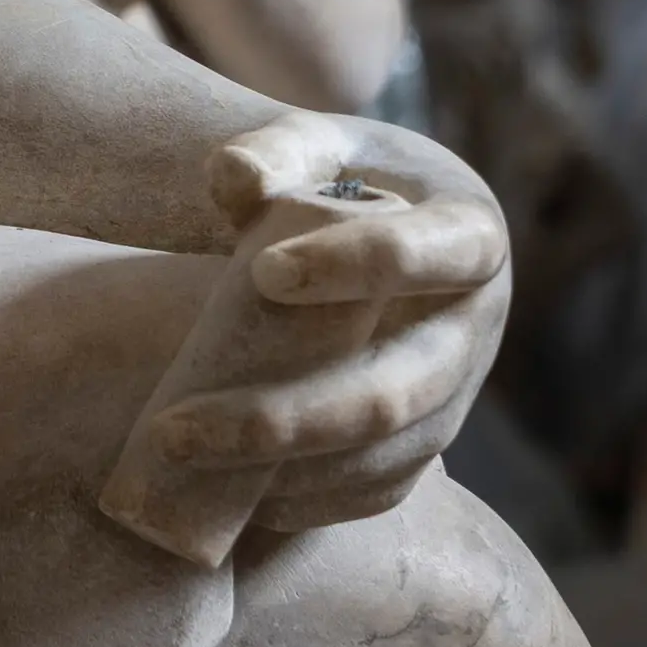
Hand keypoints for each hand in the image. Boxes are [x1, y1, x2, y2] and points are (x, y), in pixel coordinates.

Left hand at [100, 108, 510, 560]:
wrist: (393, 231)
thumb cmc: (348, 178)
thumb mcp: (322, 146)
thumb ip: (280, 150)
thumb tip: (233, 175)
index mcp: (468, 236)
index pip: (422, 256)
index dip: (352, 266)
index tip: (261, 272)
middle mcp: (475, 326)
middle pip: (393, 391)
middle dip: (282, 418)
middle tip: (170, 427)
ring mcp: (459, 394)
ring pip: (383, 451)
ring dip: (284, 468)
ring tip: (179, 458)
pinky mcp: (430, 440)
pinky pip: (381, 488)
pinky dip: (314, 501)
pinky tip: (237, 500)